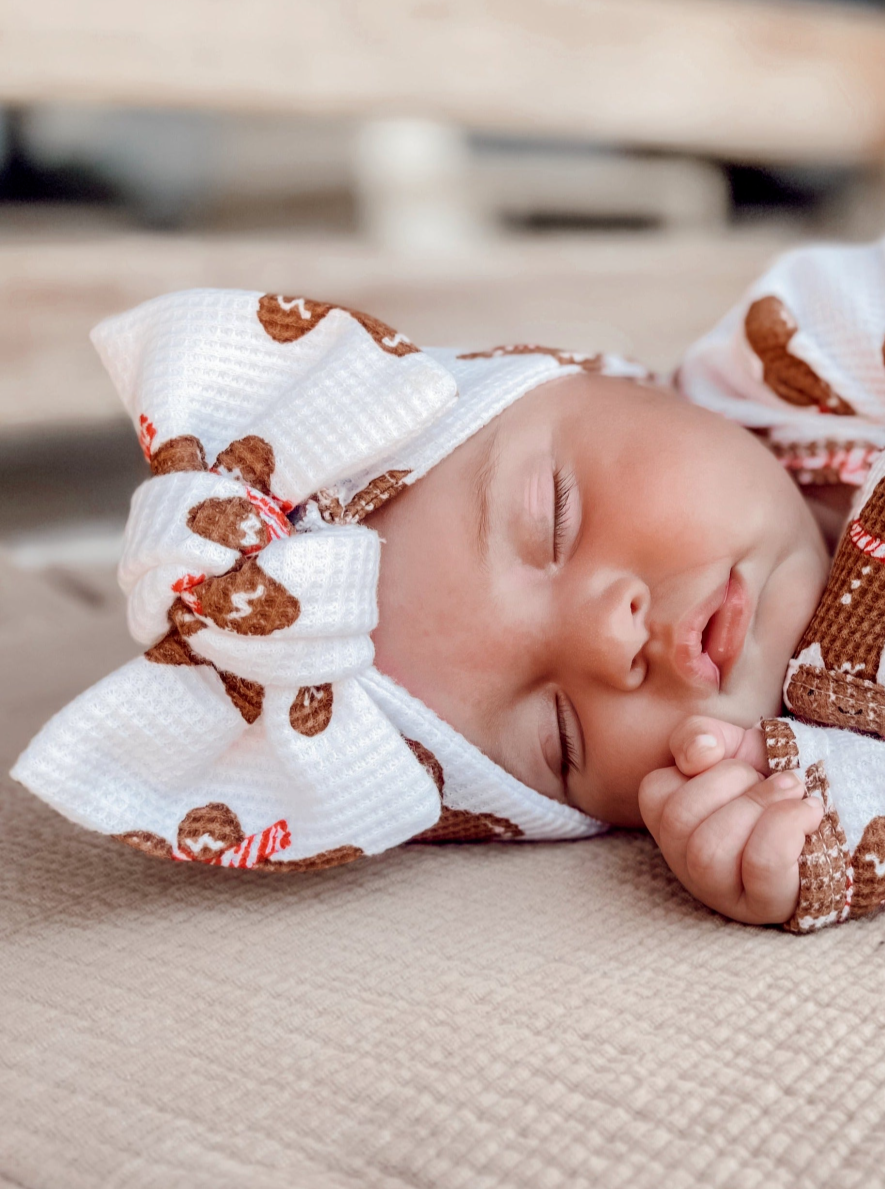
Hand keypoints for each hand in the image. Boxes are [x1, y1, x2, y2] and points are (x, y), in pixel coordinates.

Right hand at [638, 715, 823, 924]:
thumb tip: (698, 754)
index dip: (707, 769)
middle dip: (735, 782)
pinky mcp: (763, 906)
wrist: (829, 804)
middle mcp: (684, 862)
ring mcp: (720, 892)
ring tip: (794, 793)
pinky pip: (761, 865)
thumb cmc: (770, 779)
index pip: (657, 793)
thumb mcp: (730, 746)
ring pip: (708, 851)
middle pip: (679, 821)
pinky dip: (787, 825)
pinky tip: (809, 813)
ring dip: (761, 805)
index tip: (742, 769)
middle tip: (774, 779)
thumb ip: (697, 734)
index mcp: (668, 822)